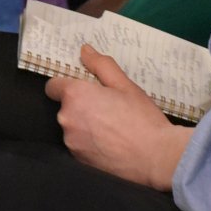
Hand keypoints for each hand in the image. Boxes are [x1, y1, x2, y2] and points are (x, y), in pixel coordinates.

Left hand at [44, 47, 192, 188]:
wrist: (157, 158)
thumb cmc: (142, 119)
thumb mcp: (125, 85)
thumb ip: (101, 65)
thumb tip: (85, 51)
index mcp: (75, 96)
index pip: (53, 86)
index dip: (67, 85)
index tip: (84, 89)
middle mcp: (67, 118)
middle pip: (65, 107)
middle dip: (81, 106)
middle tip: (108, 108)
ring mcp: (71, 141)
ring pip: (72, 127)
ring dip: (85, 125)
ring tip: (112, 128)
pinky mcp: (78, 159)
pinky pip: (78, 144)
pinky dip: (89, 142)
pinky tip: (110, 143)